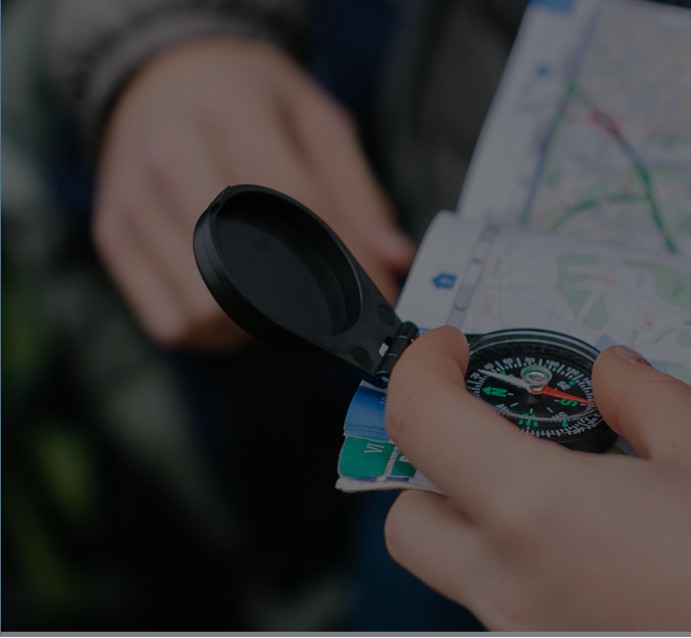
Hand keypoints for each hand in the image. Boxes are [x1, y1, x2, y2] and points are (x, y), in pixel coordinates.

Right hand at [94, 37, 412, 348]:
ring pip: (203, 310)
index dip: (348, 263)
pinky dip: (210, 330)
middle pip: (243, 273)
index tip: (381, 300)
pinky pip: (168, 322)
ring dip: (253, 325)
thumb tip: (393, 261)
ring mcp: (133, 200)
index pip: (298, 207)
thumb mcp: (317, 121)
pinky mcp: (113, 234)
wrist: (163, 69)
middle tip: (325, 299)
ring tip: (277, 297)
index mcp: (230, 115)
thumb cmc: (252, 99)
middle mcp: (171, 157)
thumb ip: (358, 194)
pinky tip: (233, 301)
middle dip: (299, 304)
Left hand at [382, 328, 690, 630]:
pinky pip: (514, 608)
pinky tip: (609, 550)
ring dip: (488, 519)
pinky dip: (533, 567)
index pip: (422, 426)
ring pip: (460, 572)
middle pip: (410, 520)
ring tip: (578, 490)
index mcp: (537, 513)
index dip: (423, 370)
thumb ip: (644, 402)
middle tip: (502, 428)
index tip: (455, 352)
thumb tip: (610, 372)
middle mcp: (511, 587)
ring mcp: (530, 636)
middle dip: (437, 464)